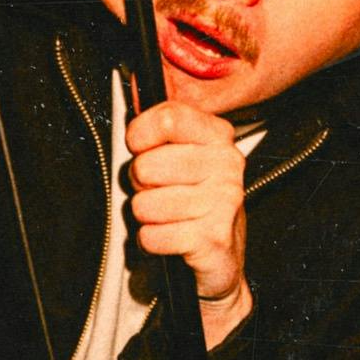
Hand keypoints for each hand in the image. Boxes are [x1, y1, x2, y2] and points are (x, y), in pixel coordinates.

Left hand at [126, 101, 252, 348]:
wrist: (221, 260)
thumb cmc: (193, 203)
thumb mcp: (183, 159)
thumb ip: (160, 132)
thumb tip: (132, 99)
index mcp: (218, 137)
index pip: (169, 118)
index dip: (140, 134)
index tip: (139, 147)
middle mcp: (227, 165)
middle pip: (148, 164)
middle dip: (141, 185)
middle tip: (158, 192)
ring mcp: (223, 202)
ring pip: (145, 204)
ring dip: (146, 216)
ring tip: (166, 217)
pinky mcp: (213, 238)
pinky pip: (152, 235)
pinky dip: (151, 241)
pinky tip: (169, 238)